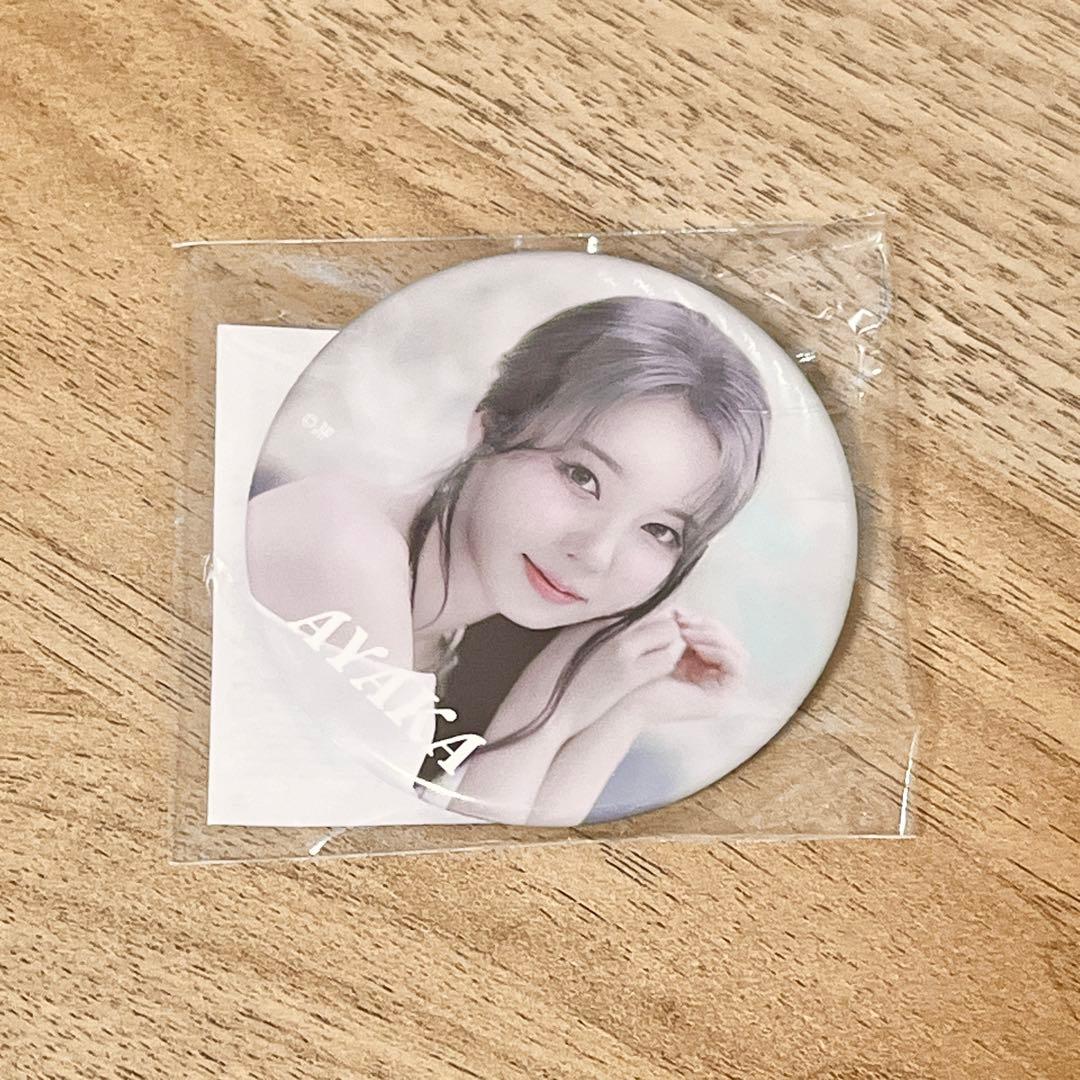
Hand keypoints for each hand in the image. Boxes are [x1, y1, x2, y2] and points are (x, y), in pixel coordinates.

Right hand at [525, 607, 686, 738]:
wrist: (537, 709)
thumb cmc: (549, 680)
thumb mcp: (569, 639)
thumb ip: (597, 626)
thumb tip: (618, 623)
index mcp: (596, 614)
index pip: (643, 601)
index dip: (653, 617)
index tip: (651, 632)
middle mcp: (610, 624)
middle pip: (660, 611)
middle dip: (664, 628)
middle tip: (657, 648)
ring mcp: (621, 647)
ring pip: (669, 632)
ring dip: (667, 646)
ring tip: (652, 663)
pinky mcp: (629, 674)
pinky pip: (666, 660)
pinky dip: (664, 666)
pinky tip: (650, 677)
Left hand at [617, 610, 749, 723]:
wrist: (628, 701)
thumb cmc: (640, 675)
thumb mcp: (662, 645)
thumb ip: (673, 628)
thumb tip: (681, 609)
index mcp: (703, 669)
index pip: (723, 638)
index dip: (705, 622)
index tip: (680, 614)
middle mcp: (716, 681)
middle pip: (734, 645)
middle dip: (711, 628)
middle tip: (684, 623)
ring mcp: (720, 693)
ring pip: (738, 654)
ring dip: (714, 638)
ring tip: (686, 635)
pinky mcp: (721, 701)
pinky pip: (736, 669)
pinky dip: (719, 652)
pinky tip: (695, 647)